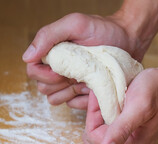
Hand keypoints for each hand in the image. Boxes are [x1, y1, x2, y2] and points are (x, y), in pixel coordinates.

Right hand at [23, 13, 144, 109]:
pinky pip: (73, 105)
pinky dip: (82, 99)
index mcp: (52, 54)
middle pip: (43, 88)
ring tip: (86, 81)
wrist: (130, 39)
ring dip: (69, 93)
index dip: (43, 75)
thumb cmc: (103, 29)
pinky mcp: (83, 94)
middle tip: (77, 74)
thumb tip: (26, 57)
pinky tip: (93, 88)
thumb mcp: (75, 24)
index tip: (61, 71)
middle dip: (58, 84)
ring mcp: (70, 83)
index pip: (33, 72)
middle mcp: (58, 69)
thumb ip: (48, 35)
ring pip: (55, 100)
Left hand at [82, 68, 157, 143]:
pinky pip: (105, 128)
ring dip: (100, 113)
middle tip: (110, 97)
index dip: (94, 114)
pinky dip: (105, 114)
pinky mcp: (127, 137)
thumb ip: (121, 130)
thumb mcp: (138, 108)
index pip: (93, 136)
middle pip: (93, 137)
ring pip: (97, 131)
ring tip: (114, 99)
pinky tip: (116, 103)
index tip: (105, 97)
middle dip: (96, 115)